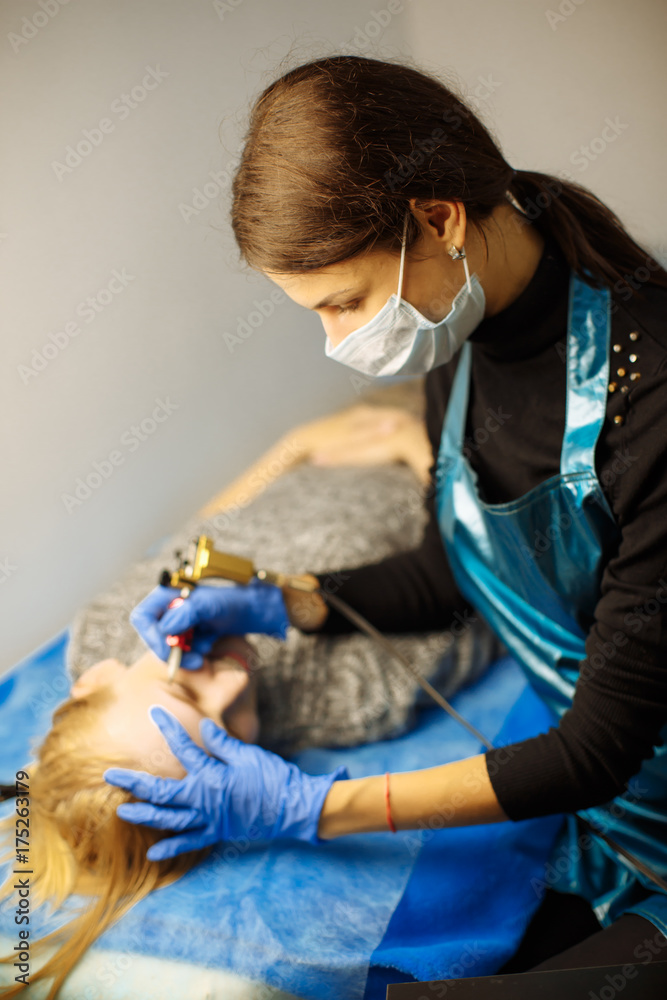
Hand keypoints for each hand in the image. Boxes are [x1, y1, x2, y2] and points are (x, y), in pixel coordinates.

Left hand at [104, 706, 348, 859]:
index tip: (153, 712)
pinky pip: (190, 842)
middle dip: (134, 783)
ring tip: (122, 811)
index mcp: (212, 775)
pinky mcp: (218, 832)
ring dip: (144, 815)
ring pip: (169, 819)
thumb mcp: (248, 754)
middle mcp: (204, 799)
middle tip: (110, 775)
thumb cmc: (272, 777)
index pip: (184, 748)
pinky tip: (153, 853)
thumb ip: (222, 744)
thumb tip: (203, 727)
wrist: (294, 807)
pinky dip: (171, 848)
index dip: (168, 728)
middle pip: (162, 792)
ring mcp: (210, 819)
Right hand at [130, 580, 289, 668]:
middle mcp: (170, 607)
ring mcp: (179, 622)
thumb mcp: (210, 605)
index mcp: (169, 594)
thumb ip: (187, 613)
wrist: (254, 610)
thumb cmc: (234, 601)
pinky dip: (193, 653)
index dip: (151, 636)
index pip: (143, 617)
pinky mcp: (189, 634)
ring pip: (168, 647)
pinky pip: (181, 651)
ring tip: (206, 647)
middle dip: (172, 650)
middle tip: (194, 658)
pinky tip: (209, 644)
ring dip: (185, 653)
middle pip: (154, 635)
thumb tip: (165, 629)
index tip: (170, 649)